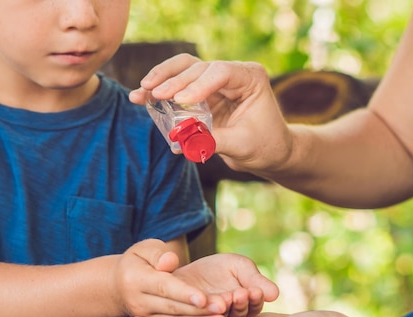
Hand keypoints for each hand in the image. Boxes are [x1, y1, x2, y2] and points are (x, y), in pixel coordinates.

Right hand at [113, 239, 229, 316]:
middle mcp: (139, 302)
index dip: (184, 293)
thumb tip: (170, 261)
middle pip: (173, 307)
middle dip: (198, 310)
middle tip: (223, 308)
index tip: (203, 297)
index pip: (164, 286)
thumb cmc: (138, 259)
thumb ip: (158, 253)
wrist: (118, 285)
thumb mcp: (144, 248)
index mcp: (136, 279)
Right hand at [129, 54, 292, 176]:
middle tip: (152, 94)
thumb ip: (214, 140)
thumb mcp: (242, 145)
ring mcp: (216, 83)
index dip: (197, 84)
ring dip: (161, 79)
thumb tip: (183, 140)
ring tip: (141, 92)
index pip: (220, 72)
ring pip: (183, 70)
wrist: (271, 153)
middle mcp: (232, 74)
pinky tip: (143, 100)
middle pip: (197, 67)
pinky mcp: (204, 95)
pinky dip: (162, 93)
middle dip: (172, 81)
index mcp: (250, 77)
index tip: (179, 99)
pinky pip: (179, 88)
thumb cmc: (265, 147)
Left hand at [169, 253, 278, 316]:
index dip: (253, 301)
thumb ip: (255, 279)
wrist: (184, 269)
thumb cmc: (218, 268)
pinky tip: (200, 309)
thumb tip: (274, 294)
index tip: (255, 290)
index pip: (252, 310)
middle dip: (239, 306)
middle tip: (240, 293)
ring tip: (222, 302)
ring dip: (220, 313)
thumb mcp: (239, 268)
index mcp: (245, 313)